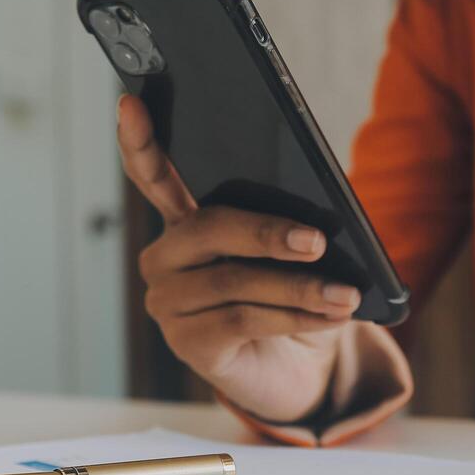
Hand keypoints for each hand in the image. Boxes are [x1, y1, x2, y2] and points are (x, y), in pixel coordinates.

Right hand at [117, 94, 358, 421]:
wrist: (295, 370)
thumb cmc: (293, 300)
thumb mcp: (293, 258)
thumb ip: (288, 227)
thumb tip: (317, 223)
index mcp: (186, 224)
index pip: (154, 175)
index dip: (140, 142)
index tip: (130, 103)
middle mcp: (166, 259)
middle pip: (209, 228)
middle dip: (269, 234)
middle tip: (318, 242)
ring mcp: (169, 303)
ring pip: (235, 282)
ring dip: (299, 288)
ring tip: (344, 295)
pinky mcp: (187, 345)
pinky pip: (243, 320)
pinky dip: (293, 317)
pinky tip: (327, 316)